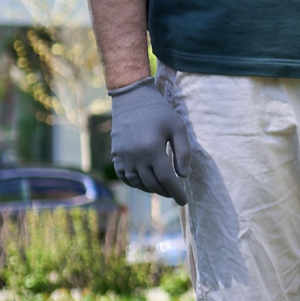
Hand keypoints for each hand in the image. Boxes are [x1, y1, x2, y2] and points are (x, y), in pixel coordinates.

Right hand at [107, 77, 189, 205]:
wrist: (132, 99)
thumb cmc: (159, 112)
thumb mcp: (178, 128)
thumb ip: (184, 153)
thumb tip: (183, 176)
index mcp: (152, 149)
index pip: (168, 180)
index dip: (177, 192)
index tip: (184, 201)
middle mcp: (135, 156)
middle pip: (154, 184)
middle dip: (167, 192)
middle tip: (175, 193)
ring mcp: (123, 158)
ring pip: (139, 184)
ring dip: (153, 189)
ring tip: (164, 187)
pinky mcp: (116, 157)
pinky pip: (126, 179)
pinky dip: (137, 184)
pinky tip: (147, 182)